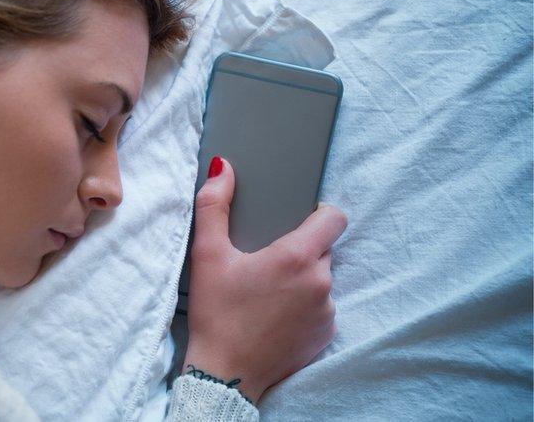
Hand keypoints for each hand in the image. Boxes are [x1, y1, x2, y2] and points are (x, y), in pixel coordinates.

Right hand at [182, 156, 347, 404]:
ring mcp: (327, 311)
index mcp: (297, 257)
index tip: (297, 219)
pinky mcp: (326, 335)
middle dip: (299, 250)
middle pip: (323, 249)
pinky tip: (274, 314)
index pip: (335, 217)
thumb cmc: (216, 313)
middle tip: (264, 262)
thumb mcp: (206, 254)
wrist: (225, 373)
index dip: (319, 213)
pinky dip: (304, 306)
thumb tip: (222, 167)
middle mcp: (321, 282)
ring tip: (266, 292)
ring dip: (302, 279)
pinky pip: (322, 307)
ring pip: (321, 279)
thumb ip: (213, 205)